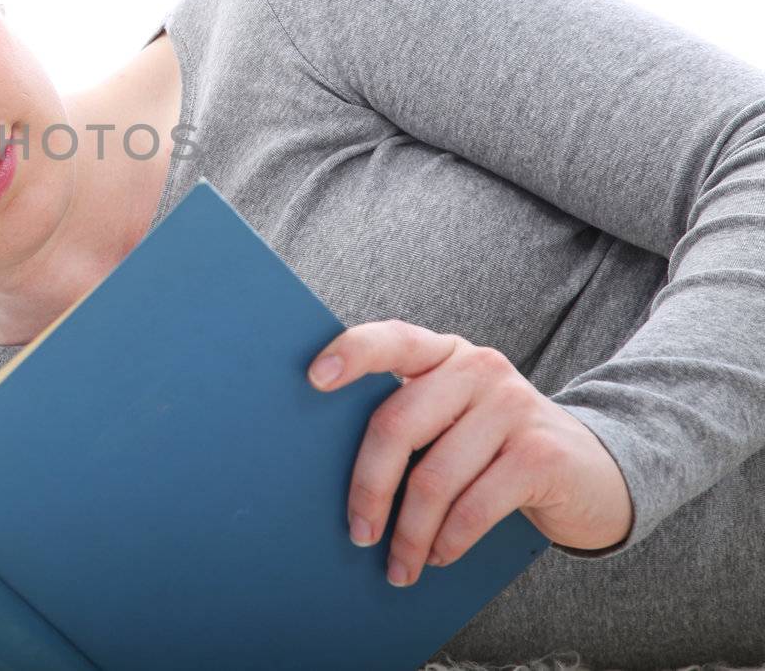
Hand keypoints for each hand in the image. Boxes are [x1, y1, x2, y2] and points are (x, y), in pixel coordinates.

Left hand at [307, 319, 632, 586]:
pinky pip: (474, 508)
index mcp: (443, 354)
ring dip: (409, 534)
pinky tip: (439, 556)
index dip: (351, 354)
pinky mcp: (541, 454)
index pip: (391, 339)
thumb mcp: (453, 419)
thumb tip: (328, 469)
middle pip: (398, 424)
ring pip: (433, 479)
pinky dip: (448, 541)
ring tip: (399, 565)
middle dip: (368, 488)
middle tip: (358, 534)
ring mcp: (513, 407)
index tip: (312, 378)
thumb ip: (408, 420)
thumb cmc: (494, 449)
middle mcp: (477, 368)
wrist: (593, 472)